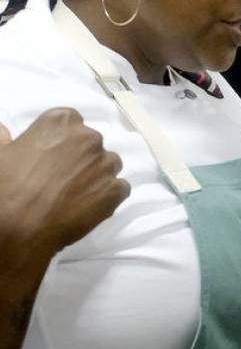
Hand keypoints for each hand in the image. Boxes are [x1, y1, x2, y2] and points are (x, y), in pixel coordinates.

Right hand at [0, 109, 129, 262]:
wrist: (19, 226)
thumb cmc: (6, 187)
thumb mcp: (0, 155)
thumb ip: (5, 138)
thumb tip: (3, 129)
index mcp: (60, 122)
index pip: (72, 122)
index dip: (65, 140)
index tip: (56, 154)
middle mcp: (88, 138)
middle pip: (93, 144)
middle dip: (82, 158)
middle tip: (64, 178)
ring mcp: (105, 164)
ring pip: (110, 165)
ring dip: (99, 175)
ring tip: (78, 194)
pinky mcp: (115, 190)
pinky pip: (120, 188)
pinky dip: (109, 196)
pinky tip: (91, 206)